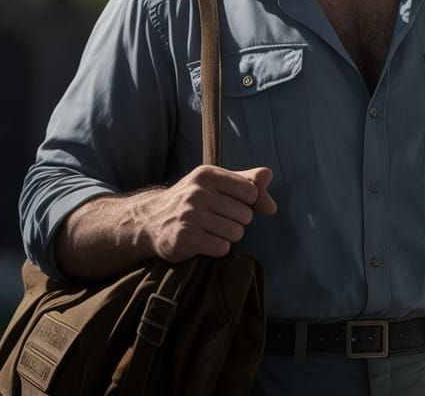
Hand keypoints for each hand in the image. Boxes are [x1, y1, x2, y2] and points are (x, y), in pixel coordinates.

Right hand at [135, 165, 277, 260]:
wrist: (152, 220)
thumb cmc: (193, 201)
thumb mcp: (218, 184)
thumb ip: (250, 184)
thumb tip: (272, 206)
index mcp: (207, 174)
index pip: (251, 192)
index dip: (247, 203)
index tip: (231, 204)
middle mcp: (196, 192)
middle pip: (245, 215)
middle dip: (237, 221)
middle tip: (217, 220)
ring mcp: (189, 215)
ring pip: (236, 233)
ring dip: (228, 237)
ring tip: (211, 231)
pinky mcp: (184, 238)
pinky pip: (222, 248)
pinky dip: (217, 249)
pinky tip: (204, 242)